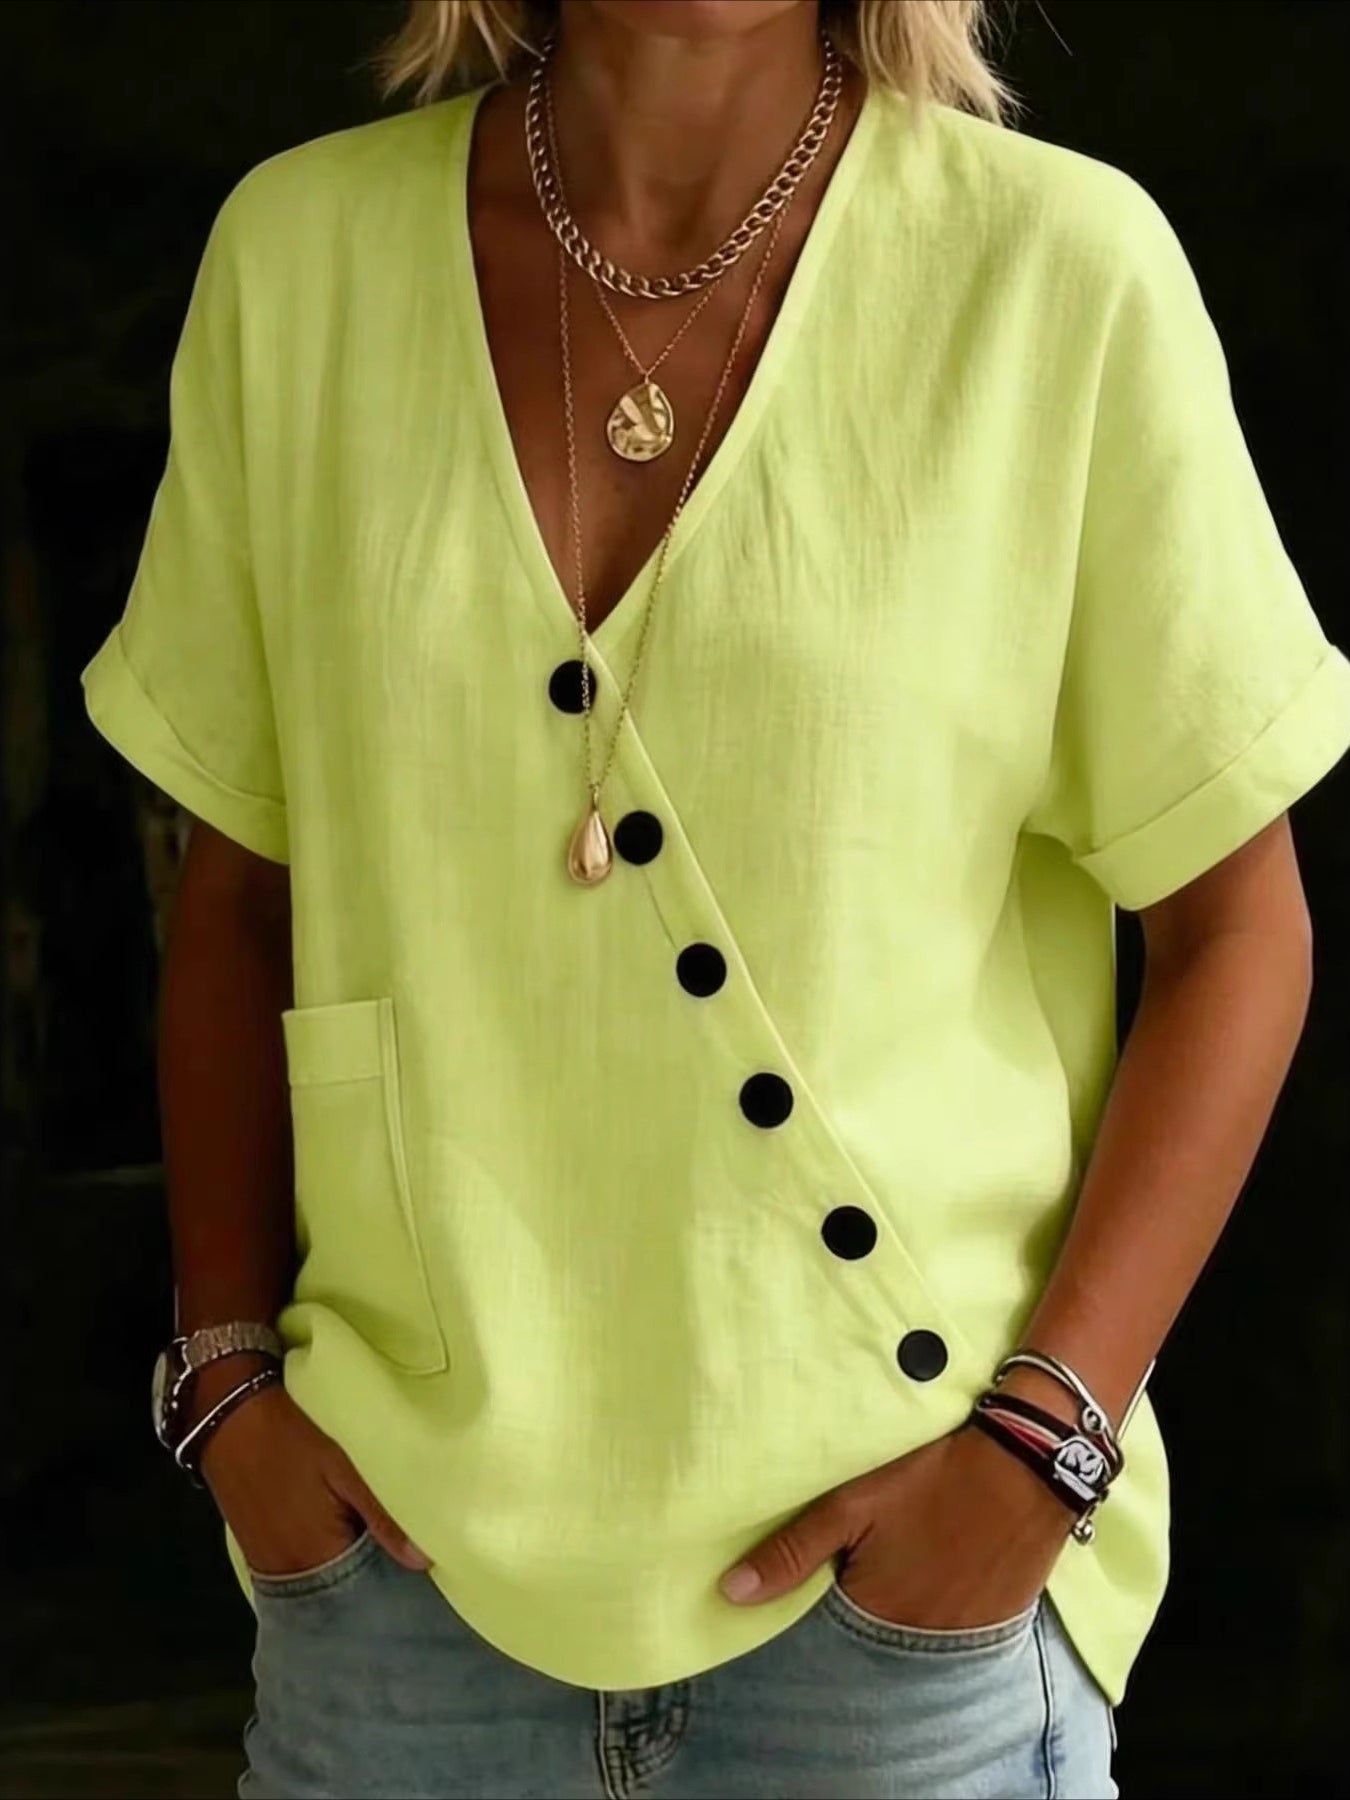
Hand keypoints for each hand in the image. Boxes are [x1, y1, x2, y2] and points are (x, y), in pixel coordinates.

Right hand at [195, 1364, 430, 1577]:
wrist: (229, 1419)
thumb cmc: (290, 1441)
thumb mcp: (342, 1470)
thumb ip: (380, 1517)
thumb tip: (422, 1561)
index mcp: (316, 1559)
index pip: (366, 1590)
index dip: (393, 1580)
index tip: (419, 1567)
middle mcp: (290, 1576)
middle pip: (341, 1592)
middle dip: (371, 1578)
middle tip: (404, 1556)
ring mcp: (269, 1568)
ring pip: (321, 1583)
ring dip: (346, 1572)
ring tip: (378, 1551)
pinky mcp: (257, 1554)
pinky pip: (300, 1572)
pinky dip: (322, 1562)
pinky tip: (342, 1542)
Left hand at [718, 1421, 1075, 1628]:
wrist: (1024, 1464)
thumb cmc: (930, 1480)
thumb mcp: (853, 1505)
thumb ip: (793, 1551)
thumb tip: (730, 1593)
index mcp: (876, 1615)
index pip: (830, 1629)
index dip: (824, 1597)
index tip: (831, 1567)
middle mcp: (918, 1643)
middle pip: (875, 1634)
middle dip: (864, 1602)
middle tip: (878, 1556)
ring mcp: (962, 1639)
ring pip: (915, 1633)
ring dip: (906, 1605)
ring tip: (914, 1557)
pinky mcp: (996, 1625)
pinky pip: (956, 1631)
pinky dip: (943, 1604)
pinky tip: (944, 1566)